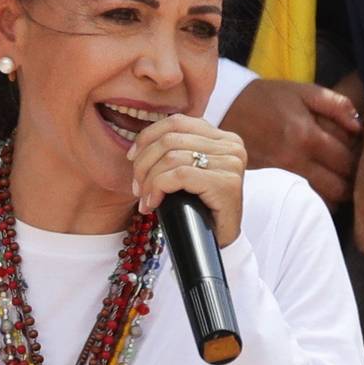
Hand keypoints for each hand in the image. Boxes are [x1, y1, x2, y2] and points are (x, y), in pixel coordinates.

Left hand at [129, 114, 247, 245]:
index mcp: (222, 137)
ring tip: (144, 199)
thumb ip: (176, 151)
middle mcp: (231, 145)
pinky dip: (158, 188)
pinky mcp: (226, 183)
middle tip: (136, 187)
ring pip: (171, 157)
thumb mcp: (188, 172)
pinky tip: (153, 203)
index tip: (132, 158)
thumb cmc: (200, 208)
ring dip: (148, 180)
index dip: (148, 137)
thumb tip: (139, 144)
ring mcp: (231, 163)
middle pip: (170, 139)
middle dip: (144, 163)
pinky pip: (179, 175)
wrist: (219, 242)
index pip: (177, 122)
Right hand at [218, 78, 361, 204]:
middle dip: (353, 183)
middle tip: (356, 173)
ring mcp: (281, 177)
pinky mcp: (271, 186)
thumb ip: (336, 105)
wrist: (224, 109)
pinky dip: (318, 199)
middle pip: (339, 187)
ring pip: (323, 200)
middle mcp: (295, 161)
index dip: (362, 161)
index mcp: (306, 135)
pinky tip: (320, 186)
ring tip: (340, 180)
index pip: (348, 161)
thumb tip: (360, 127)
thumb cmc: (267, 99)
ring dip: (337, 194)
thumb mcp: (302, 91)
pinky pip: (304, 201)